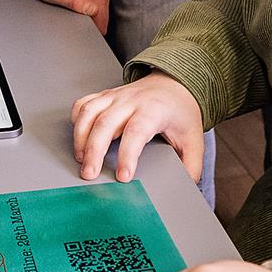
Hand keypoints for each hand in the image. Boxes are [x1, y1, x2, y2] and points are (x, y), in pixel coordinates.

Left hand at [30, 0, 109, 34]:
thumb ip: (74, 1)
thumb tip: (91, 10)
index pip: (101, 21)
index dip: (92, 29)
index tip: (80, 29)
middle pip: (103, 18)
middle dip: (93, 25)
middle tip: (77, 24)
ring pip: (102, 14)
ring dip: (93, 20)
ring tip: (78, 18)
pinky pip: (99, 8)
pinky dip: (92, 14)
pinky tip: (82, 13)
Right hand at [71, 71, 202, 182]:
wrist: (174, 85)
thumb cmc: (180, 112)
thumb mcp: (194, 139)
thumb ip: (191, 165)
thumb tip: (185, 186)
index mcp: (154, 110)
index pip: (136, 131)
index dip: (128, 155)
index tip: (123, 176)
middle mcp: (131, 101)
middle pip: (105, 123)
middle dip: (94, 150)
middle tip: (89, 174)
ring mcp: (115, 96)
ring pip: (90, 112)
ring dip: (81, 137)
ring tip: (81, 160)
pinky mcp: (105, 96)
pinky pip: (84, 104)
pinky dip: (77, 121)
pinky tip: (80, 139)